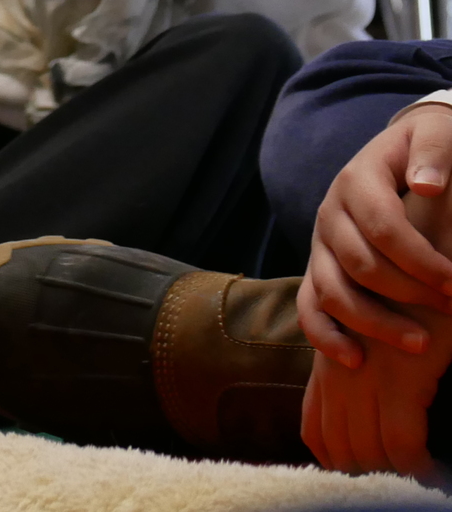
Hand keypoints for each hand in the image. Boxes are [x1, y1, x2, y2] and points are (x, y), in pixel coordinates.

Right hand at [301, 105, 451, 365]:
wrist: (401, 154)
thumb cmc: (429, 151)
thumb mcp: (436, 135)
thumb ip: (434, 151)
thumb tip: (426, 184)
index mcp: (358, 180)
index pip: (382, 225)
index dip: (420, 259)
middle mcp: (331, 212)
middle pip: (358, 263)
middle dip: (408, 294)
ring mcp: (320, 243)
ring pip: (332, 290)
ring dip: (374, 323)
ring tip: (421, 344)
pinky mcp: (319, 267)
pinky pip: (309, 306)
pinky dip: (326, 335)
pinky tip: (355, 360)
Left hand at [302, 320, 451, 482]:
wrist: (422, 265)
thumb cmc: (406, 304)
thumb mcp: (369, 336)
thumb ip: (356, 368)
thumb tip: (369, 417)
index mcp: (329, 364)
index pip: (316, 430)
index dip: (335, 461)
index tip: (362, 477)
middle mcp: (338, 372)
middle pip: (339, 446)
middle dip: (365, 474)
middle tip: (394, 487)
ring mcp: (366, 377)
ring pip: (368, 450)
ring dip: (391, 474)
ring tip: (416, 482)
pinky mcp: (401, 378)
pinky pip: (403, 442)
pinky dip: (417, 466)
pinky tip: (434, 473)